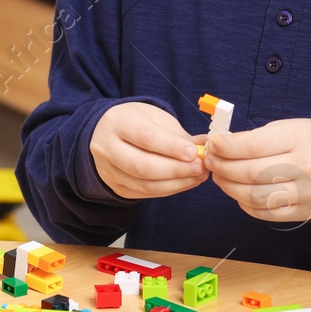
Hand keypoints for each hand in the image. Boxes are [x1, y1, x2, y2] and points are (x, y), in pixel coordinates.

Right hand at [90, 102, 207, 199]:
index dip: (171, 147)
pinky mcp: (115, 186)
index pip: (145, 137)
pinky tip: (184, 182)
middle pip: (142, 165)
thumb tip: (204, 146)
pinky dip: (168, 189)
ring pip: (143, 184)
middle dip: (176, 169)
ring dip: (175, 183)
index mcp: (116, 122)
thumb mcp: (154, 118)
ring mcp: (107, 170)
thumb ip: (177, 134)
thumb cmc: (136, 122)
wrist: (108, 133)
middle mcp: (106, 147)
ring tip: (197, 176)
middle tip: (200, 167)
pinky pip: (144, 193)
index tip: (195, 152)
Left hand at [205, 118, 310, 223]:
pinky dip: (245, 204)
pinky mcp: (303, 213)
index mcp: (301, 139)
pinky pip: (265, 213)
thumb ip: (256, 138)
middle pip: (251, 173)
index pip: (254, 145)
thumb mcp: (288, 128)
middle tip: (210, 161)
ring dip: (229, 187)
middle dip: (223, 167)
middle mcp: (306, 168)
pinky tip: (238, 192)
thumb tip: (220, 148)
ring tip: (219, 176)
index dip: (226, 147)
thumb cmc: (308, 142)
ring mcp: (306, 193)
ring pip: (255, 196)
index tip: (212, 144)